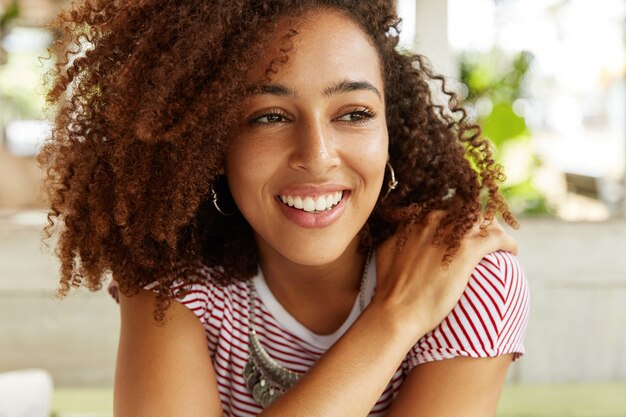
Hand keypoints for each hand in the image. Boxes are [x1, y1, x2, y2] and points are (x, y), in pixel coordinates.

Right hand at [371, 211, 517, 342]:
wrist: (397, 308)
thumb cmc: (389, 286)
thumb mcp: (387, 249)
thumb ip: (399, 236)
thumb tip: (402, 234)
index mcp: (419, 218)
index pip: (449, 209)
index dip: (460, 219)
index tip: (466, 231)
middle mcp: (436, 220)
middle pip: (469, 212)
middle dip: (479, 222)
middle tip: (485, 237)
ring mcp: (453, 234)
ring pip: (486, 222)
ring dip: (495, 230)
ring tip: (500, 243)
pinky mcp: (469, 250)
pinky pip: (498, 239)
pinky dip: (508, 243)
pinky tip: (512, 251)